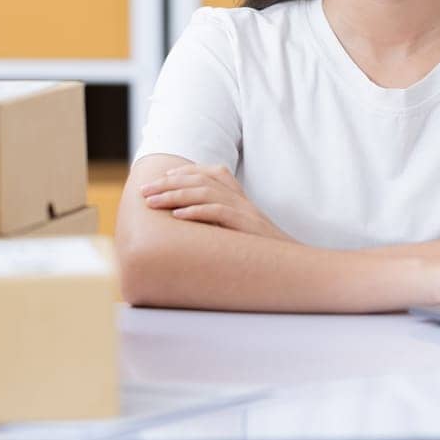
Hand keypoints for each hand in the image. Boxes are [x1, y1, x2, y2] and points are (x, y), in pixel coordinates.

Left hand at [139, 164, 292, 241]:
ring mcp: (245, 212)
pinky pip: (219, 213)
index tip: (164, 177)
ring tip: (153, 203)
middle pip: (202, 180)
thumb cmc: (263, 256)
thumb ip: (221, 224)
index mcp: (242, 199)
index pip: (213, 172)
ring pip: (205, 193)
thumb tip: (189, 225)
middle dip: (169, 184)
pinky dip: (196, 212)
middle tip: (145, 191)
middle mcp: (243, 201)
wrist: (294, 267)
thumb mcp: (241, 235)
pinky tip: (178, 216)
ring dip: (174, 196)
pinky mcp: (247, 227)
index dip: (186, 172)